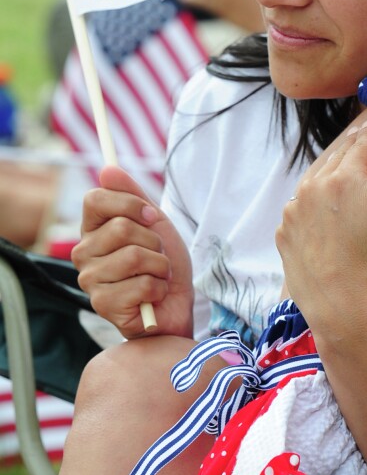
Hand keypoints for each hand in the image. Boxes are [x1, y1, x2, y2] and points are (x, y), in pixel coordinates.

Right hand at [72, 165, 193, 339]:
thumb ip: (132, 195)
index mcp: (93, 230)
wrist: (176, 304)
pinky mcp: (103, 305)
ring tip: (157, 276)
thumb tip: (108, 168)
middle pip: (121, 227)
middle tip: (156, 255)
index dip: (130, 204)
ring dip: (160, 266)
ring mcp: (90, 280)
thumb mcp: (154, 223)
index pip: (95, 199)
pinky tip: (153, 296)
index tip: (150, 217)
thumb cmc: (162, 263)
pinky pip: (143, 284)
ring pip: (135, 257)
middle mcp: (83, 254)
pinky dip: (159, 288)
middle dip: (154, 241)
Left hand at [276, 122, 366, 341]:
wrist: (344, 309)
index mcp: (344, 177)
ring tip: (341, 173)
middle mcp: (313, 188)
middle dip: (350, 149)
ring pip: (314, 181)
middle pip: (336, 158)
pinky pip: (300, 207)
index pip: (361, 144)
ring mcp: (294, 211)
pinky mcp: (285, 233)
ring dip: (328, 174)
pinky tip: (322, 209)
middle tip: (360, 139)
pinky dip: (311, 202)